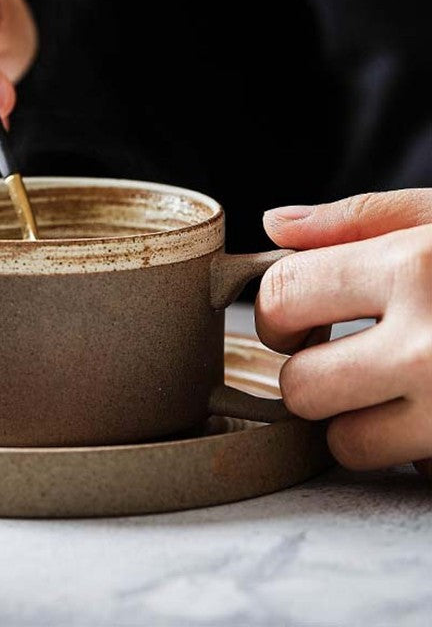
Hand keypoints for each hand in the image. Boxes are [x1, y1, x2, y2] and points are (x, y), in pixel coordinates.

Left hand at [255, 190, 431, 473]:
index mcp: (413, 268)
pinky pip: (406, 469)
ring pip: (344, 444)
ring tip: (396, 389)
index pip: (282, 296)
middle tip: (350, 355)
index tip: (297, 320)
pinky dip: (410, 448)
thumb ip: (359, 220)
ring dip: (357, 421)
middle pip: (300, 385)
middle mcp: (429, 345)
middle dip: (312, 372)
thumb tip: (274, 224)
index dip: (278, 312)